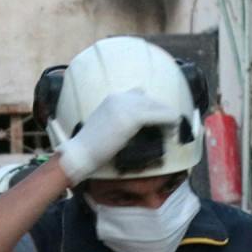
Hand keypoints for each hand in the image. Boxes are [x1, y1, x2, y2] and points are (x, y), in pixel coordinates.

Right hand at [56, 90, 179, 184]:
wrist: (79, 154)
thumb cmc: (91, 148)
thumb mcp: (107, 127)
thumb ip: (122, 120)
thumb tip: (143, 123)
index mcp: (115, 98)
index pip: (144, 97)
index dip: (155, 112)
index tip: (159, 127)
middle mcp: (121, 97)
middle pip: (155, 101)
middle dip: (165, 116)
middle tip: (170, 133)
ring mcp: (127, 105)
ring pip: (161, 107)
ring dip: (170, 121)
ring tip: (172, 136)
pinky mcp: (134, 117)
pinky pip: (163, 116)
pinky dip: (171, 125)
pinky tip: (172, 136)